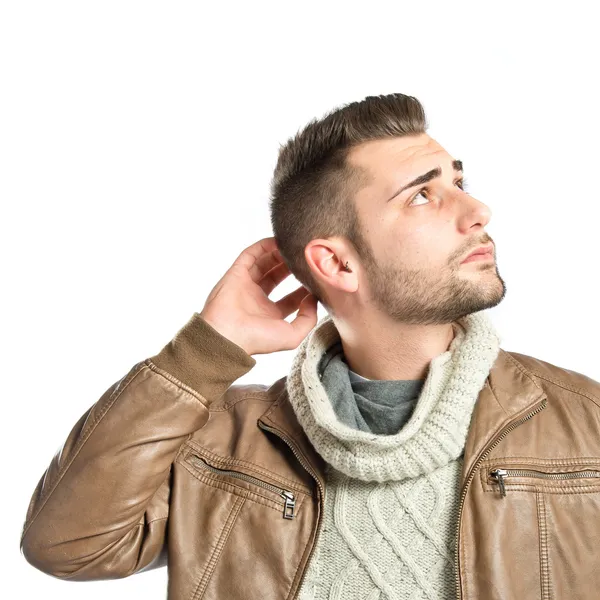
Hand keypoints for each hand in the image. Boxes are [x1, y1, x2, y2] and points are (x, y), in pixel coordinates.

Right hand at [200, 236, 318, 355]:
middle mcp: (258, 300)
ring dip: (278, 255)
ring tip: (294, 248)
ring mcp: (246, 286)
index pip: (291, 299)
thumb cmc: (257, 339)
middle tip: (305, 259)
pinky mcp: (235, 274)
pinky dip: (262, 247)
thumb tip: (312, 298)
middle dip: (291, 268)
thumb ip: (308, 318)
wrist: (226, 335)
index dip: (304, 289)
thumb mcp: (292, 336)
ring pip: (264, 265)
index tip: (316, 279)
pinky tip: (277, 241)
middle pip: (277, 278)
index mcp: (270, 316)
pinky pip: (250, 256)